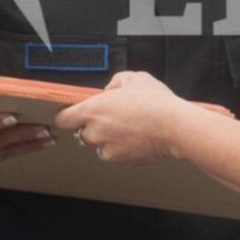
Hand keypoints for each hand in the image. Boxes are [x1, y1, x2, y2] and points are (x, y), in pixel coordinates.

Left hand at [55, 72, 232, 163]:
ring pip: (99, 145)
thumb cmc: (156, 103)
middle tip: (114, 118)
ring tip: (129, 128)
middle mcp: (95, 132)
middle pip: (82, 133)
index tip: (73, 114)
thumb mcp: (135, 78)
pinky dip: (122, 148)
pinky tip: (137, 138)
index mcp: (92, 110)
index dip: (68, 116)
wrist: (175, 127)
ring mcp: (107, 149)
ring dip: (108, 139)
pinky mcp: (121, 161)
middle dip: (94, 126)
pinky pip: (115, 154)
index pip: (63, 119)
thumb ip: (115, 83)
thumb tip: (110, 90)